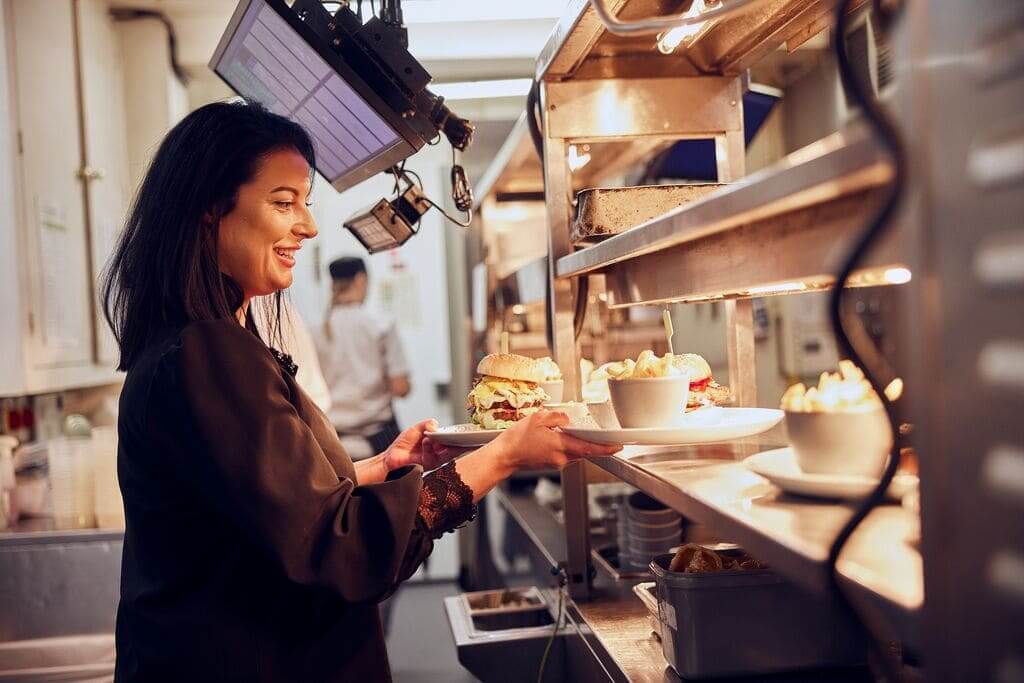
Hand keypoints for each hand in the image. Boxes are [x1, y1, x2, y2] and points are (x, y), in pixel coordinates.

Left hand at [382, 419, 469, 471]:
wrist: (391, 458)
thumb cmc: (405, 444)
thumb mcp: (417, 428)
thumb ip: (427, 424)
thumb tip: (436, 426)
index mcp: (441, 442)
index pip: (457, 439)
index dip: (467, 436)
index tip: (476, 433)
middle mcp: (442, 452)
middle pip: (458, 447)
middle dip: (464, 441)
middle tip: (468, 435)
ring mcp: (437, 460)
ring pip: (449, 453)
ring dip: (446, 443)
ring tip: (438, 435)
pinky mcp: (429, 466)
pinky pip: (434, 456)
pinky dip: (430, 447)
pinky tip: (426, 441)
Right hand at [488, 410, 621, 471]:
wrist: (505, 456)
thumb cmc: (517, 439)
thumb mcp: (537, 418)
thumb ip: (557, 416)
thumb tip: (567, 419)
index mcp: (560, 445)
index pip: (589, 448)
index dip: (605, 448)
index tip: (617, 447)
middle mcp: (561, 458)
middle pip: (585, 451)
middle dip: (594, 444)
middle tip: (603, 436)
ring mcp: (557, 463)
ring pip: (576, 453)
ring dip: (579, 444)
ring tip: (572, 433)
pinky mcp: (552, 464)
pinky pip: (566, 454)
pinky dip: (569, 446)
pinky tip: (560, 438)